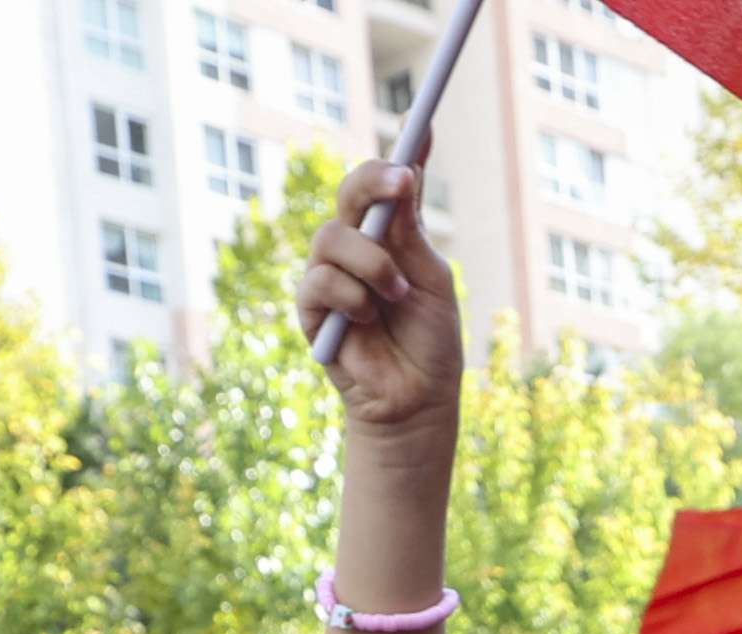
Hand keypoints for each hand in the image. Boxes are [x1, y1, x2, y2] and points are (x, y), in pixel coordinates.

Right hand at [296, 155, 463, 455]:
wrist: (417, 402)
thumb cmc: (429, 344)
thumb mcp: (429, 278)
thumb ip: (411, 230)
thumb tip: (407, 168)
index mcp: (389, 238)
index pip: (387, 187)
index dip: (399, 155)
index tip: (421, 124)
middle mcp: (356, 249)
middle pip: (349, 194)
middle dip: (373, 183)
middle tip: (402, 180)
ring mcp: (330, 276)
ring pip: (332, 236)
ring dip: (371, 261)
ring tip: (396, 293)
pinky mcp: (312, 309)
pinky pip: (320, 280)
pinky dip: (350, 295)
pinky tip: (368, 318)